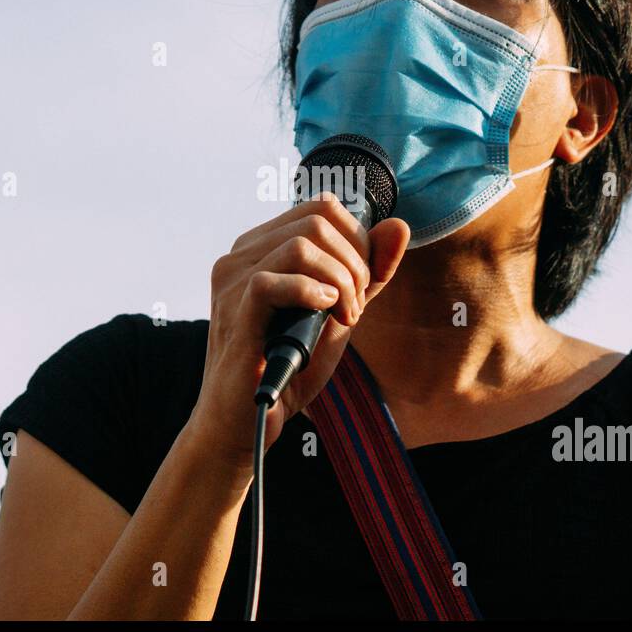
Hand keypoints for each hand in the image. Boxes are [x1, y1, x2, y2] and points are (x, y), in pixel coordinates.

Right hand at [189, 193, 408, 469]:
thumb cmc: (289, 367)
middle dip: (354, 263)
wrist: (247, 423)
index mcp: (262, 248)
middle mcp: (241, 256)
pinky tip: (325, 316)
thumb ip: (368, 272)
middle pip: (316, 220)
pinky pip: (273, 280)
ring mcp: (232, 282)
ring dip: (340, 281)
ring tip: (344, 318)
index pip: (321, 208)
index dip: (357, 242)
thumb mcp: (339, 313)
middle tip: (356, 307)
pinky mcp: (233, 312)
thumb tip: (399, 226)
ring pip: (301, 245)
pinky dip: (313, 294)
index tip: (362, 288)